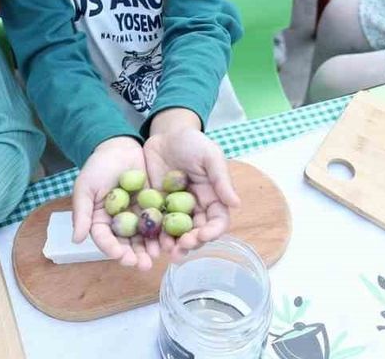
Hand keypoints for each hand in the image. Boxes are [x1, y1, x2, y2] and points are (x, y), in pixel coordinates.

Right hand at [72, 136, 154, 269]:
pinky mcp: (154, 208)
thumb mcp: (85, 187)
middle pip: (126, 244)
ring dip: (149, 249)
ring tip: (156, 257)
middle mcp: (120, 223)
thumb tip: (76, 240)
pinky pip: (159, 223)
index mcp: (101, 221)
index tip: (120, 256)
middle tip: (143, 265)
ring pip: (143, 238)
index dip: (112, 249)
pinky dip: (163, 233)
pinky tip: (169, 240)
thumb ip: (82, 213)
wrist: (120, 146)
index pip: (105, 239)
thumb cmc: (98, 166)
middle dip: (134, 256)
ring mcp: (137, 216)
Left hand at [143, 110, 240, 258]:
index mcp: (213, 198)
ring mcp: (174, 210)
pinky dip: (153, 235)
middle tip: (181, 247)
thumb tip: (236, 204)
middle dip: (191, 243)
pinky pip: (155, 225)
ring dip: (172, 245)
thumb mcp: (209, 155)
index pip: (217, 221)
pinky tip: (148, 242)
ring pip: (176, 234)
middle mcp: (195, 208)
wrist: (164, 134)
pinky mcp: (156, 207)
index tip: (203, 235)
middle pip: (197, 233)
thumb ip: (221, 178)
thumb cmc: (192, 141)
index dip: (212, 231)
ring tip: (165, 251)